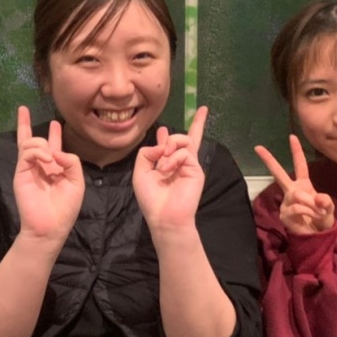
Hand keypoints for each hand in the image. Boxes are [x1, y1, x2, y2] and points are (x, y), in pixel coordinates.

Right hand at [14, 106, 83, 241]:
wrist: (50, 226)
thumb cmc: (65, 208)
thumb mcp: (77, 182)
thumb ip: (72, 162)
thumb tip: (56, 151)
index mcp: (55, 169)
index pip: (52, 146)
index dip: (53, 134)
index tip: (54, 123)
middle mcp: (40, 166)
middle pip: (31, 140)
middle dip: (27, 124)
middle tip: (23, 110)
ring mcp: (28, 168)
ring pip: (29, 143)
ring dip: (41, 143)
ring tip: (50, 156)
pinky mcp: (20, 172)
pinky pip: (26, 152)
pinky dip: (37, 150)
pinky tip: (46, 159)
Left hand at [133, 105, 208, 232]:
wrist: (164, 216)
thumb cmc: (151, 198)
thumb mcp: (140, 172)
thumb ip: (147, 153)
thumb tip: (161, 142)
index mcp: (168, 163)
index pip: (177, 144)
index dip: (176, 132)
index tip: (182, 120)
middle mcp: (181, 162)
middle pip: (187, 137)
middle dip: (178, 134)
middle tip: (161, 151)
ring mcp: (190, 165)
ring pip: (183, 140)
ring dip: (169, 147)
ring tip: (162, 163)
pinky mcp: (196, 169)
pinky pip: (185, 152)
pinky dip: (172, 157)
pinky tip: (166, 169)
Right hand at [255, 134, 335, 235]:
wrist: (316, 238)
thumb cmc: (322, 221)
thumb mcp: (329, 209)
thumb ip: (326, 202)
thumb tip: (317, 198)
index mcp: (304, 185)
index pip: (300, 165)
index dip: (296, 151)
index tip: (292, 136)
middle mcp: (292, 191)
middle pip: (278, 173)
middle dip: (268, 160)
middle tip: (257, 147)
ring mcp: (286, 202)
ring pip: (296, 194)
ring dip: (310, 203)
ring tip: (319, 212)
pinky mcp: (284, 214)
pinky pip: (297, 207)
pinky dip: (309, 211)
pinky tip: (314, 217)